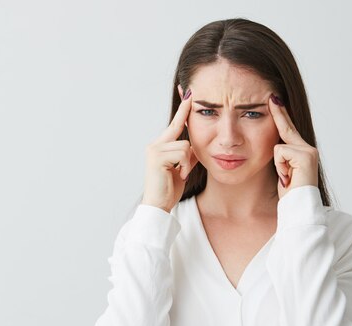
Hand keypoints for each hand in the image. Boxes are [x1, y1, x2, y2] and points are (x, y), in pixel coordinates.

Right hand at [141, 84, 198, 212]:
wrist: (158, 205)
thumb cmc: (169, 189)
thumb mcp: (182, 168)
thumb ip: (188, 155)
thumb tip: (197, 146)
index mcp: (160, 146)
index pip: (174, 125)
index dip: (183, 110)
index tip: (189, 93)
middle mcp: (155, 145)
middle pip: (179, 130)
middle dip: (186, 117)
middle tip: (191, 96)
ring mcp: (154, 150)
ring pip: (184, 145)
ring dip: (187, 162)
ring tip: (180, 174)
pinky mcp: (157, 157)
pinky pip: (182, 154)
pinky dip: (184, 166)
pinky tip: (178, 176)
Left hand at [268, 94, 318, 199]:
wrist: (299, 207)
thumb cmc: (289, 194)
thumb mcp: (281, 171)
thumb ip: (279, 157)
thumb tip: (272, 145)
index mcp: (301, 151)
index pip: (287, 130)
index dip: (280, 114)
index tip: (273, 99)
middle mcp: (307, 148)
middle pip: (286, 128)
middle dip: (279, 112)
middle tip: (271, 96)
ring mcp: (308, 151)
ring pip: (278, 146)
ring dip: (277, 165)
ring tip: (286, 178)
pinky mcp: (306, 155)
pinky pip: (280, 153)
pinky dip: (279, 167)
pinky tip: (288, 178)